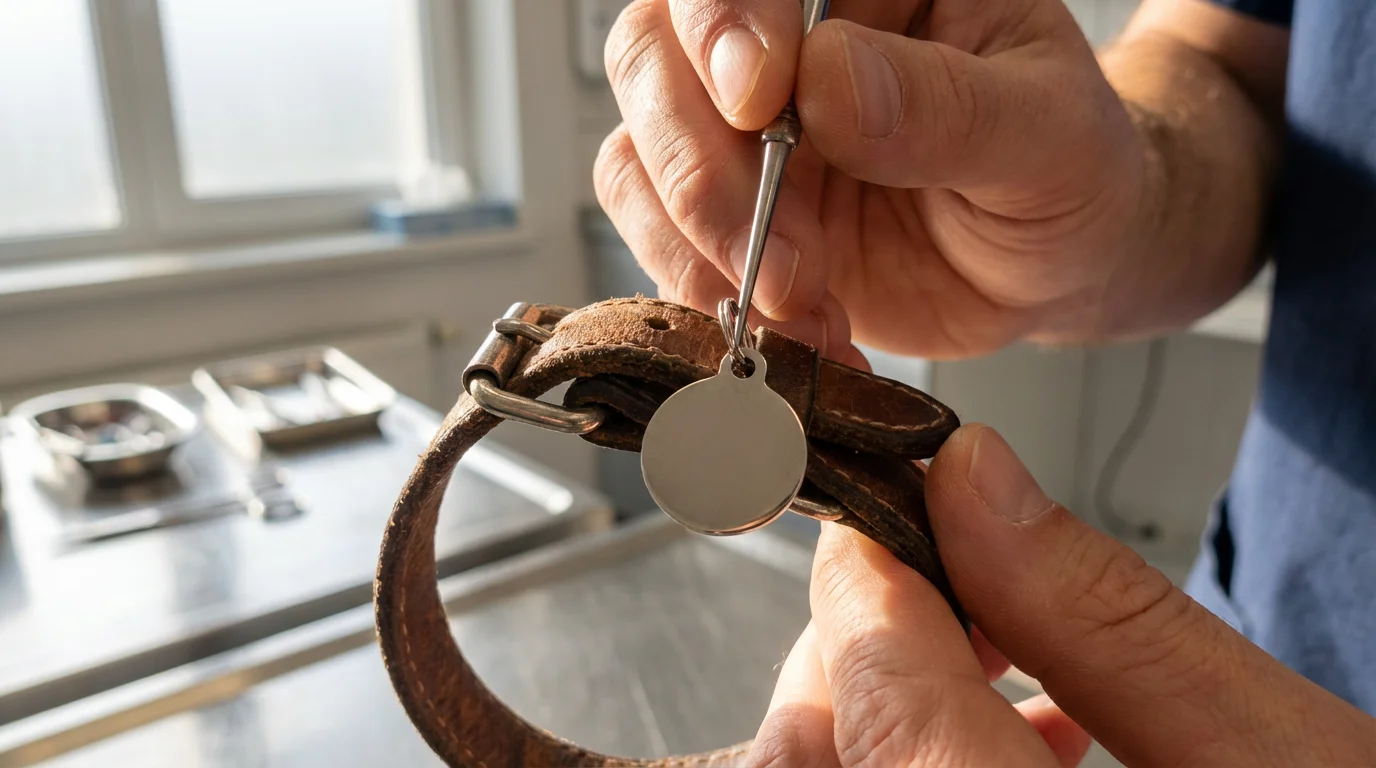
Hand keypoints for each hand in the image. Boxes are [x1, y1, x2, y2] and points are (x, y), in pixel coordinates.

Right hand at [596, 0, 1148, 360]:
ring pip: (639, 146)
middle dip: (701, 163)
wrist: (1054, 264)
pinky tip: (786, 321)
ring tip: (800, 300)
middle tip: (783, 253)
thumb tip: (828, 84)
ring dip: (700, 240)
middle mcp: (788, 36)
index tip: (760, 105)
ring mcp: (742, 124)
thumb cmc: (1067, 174)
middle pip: (656, 49)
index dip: (725, 23)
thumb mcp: (1046, 135)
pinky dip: (701, 286)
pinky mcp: (723, 205)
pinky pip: (654, 230)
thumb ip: (946, 107)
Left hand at [748, 425, 1375, 766]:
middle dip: (856, 666)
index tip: (891, 522)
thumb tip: (979, 485)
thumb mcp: (1299, 766)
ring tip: (986, 660)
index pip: (886, 722)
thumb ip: (1117, 623)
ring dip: (883, 726)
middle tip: (933, 591)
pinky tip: (1024, 748)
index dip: (869, 596)